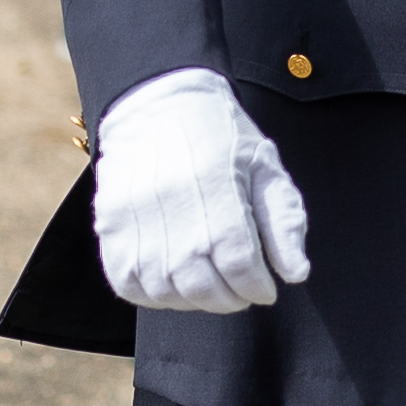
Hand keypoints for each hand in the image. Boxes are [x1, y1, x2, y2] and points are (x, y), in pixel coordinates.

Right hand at [93, 70, 311, 314]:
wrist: (157, 105)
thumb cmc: (220, 138)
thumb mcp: (265, 167)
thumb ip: (283, 222)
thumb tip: (295, 274)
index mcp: (215, 182)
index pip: (238, 261)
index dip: (257, 286)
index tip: (266, 289)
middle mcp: (169, 201)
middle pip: (201, 283)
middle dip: (230, 299)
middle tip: (242, 292)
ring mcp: (132, 215)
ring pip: (165, 289)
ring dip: (196, 301)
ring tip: (212, 287)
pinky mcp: (109, 224)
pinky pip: (129, 283)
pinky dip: (156, 295)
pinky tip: (177, 283)